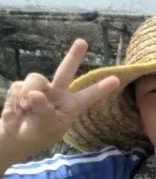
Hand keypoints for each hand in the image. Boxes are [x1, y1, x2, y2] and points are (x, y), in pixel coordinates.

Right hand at [1, 40, 120, 159]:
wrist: (15, 136)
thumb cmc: (37, 134)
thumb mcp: (46, 127)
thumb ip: (43, 111)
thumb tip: (35, 94)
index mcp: (71, 106)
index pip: (88, 96)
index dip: (101, 89)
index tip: (116, 80)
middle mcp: (58, 94)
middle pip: (66, 71)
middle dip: (73, 56)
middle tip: (83, 42)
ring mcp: (40, 89)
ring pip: (36, 78)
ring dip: (28, 93)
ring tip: (25, 109)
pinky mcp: (22, 86)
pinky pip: (19, 86)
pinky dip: (17, 98)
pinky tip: (18, 109)